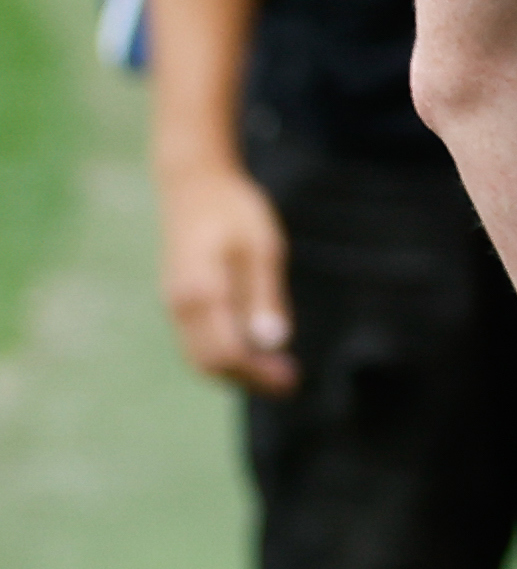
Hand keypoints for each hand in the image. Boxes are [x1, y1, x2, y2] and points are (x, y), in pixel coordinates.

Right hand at [157, 158, 294, 392]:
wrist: (192, 186)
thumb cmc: (234, 211)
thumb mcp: (262, 248)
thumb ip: (265, 296)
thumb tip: (274, 343)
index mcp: (200, 294)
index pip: (226, 354)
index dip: (258, 374)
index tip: (291, 381)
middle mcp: (180, 307)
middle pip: (210, 363)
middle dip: (249, 379)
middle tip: (290, 382)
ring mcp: (174, 306)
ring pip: (200, 357)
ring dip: (237, 371)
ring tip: (279, 372)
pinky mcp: (178, 302)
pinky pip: (197, 342)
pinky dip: (224, 354)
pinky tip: (257, 351)